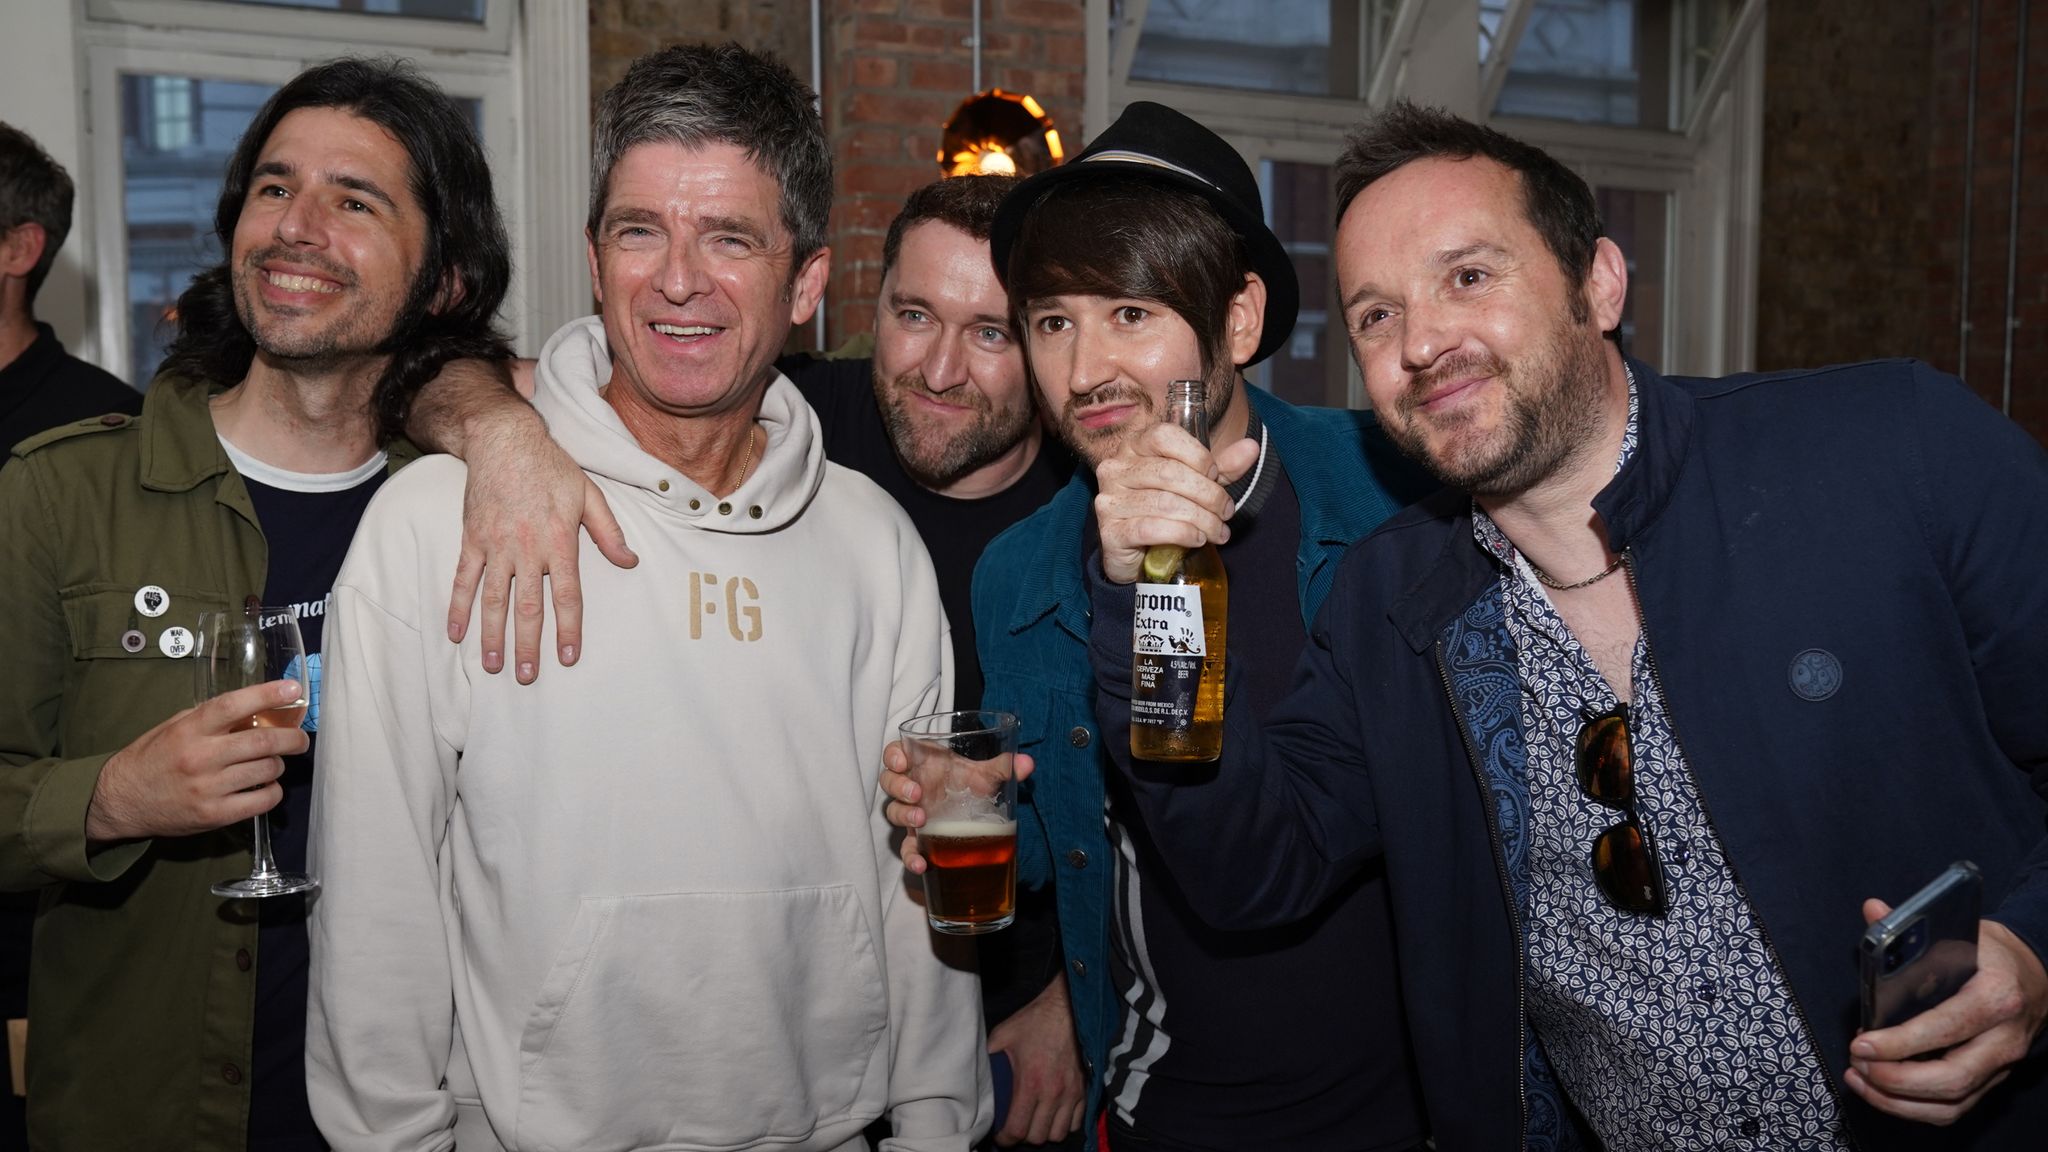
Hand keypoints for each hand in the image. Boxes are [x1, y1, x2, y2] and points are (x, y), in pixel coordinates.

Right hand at [86, 679, 308, 842]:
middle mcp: (200, 757)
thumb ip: (210, 717)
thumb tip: (255, 708)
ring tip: (273, 762)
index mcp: (189, 730)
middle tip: (300, 738)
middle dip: (292, 738)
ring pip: (266, 770)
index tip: (293, 690)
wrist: (119, 801)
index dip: (267, 695)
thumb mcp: (173, 727)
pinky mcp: (214, 815)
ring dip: (279, 764)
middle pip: (262, 742)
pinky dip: (273, 791)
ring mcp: (208, 788)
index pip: (233, 705)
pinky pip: (262, 801)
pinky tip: (266, 786)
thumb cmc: (151, 758)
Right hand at [446, 405, 636, 682]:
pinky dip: (458, 607)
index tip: (569, 657)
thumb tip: (630, 561)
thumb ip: (609, 532)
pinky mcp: (472, 539)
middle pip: (528, 607)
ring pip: (493, 599)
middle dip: (528, 645)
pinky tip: (456, 633)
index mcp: (559, 541)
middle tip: (527, 677)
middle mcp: (526, 548)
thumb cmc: (551, 467)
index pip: (567, 595)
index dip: (569, 629)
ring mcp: (495, 545)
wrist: (504, 440)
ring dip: (493, 635)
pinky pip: (463, 578)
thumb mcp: (589, 494)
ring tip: (493, 666)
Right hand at [879, 742, 1033, 872]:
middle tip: (917, 792)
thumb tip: (1027, 764)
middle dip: (899, 786)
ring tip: (921, 819)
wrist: (973, 810)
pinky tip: (922, 864)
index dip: (893, 756)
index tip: (902, 762)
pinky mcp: (918, 838)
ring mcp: (912, 813)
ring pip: (894, 811)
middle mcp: (912, 787)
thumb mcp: (985, 775)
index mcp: (923, 764)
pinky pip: (907, 847)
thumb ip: (1003, 768)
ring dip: (903, 814)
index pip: (896, 754)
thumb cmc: (971, 783)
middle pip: (890, 782)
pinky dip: (911, 856)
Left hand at [988, 971, 1086, 1146]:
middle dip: (1023, 1137)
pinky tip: (1054, 1115)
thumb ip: (989, 1058)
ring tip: (1035, 1123)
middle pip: (1038, 1137)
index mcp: (1030, 1082)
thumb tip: (976, 1072)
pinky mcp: (1084, 1089)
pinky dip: (1064, 1124)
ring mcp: (1071, 1093)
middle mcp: (1053, 1092)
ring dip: (1045, 1132)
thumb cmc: (1034, 1021)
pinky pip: (1076, 1122)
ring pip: (1059, 1133)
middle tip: (1016, 1127)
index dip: (1006, 1139)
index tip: (1001, 1135)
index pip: (1017, 1129)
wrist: (1068, 1008)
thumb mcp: (1003, 1036)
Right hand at [1093, 423, 1259, 584]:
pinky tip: (1198, 539)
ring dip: (1202, 519)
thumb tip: (1252, 447)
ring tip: (1218, 531)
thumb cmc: (1165, 509)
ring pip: (1165, 503)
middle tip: (1226, 512)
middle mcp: (1115, 468)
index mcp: (1134, 446)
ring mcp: (1109, 500)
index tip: (1216, 476)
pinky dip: (1183, 534)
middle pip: (1169, 473)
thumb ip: (1222, 466)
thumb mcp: (1197, 483)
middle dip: (1208, 494)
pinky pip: (1151, 529)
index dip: (1198, 456)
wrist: (1137, 553)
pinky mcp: (1110, 532)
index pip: (1164, 436)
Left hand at [1846, 900, 2047, 1123]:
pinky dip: (1913, 1108)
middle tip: (1857, 1064)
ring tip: (1859, 1079)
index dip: (1900, 1042)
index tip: (1861, 1043)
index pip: (1947, 1028)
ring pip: (1951, 1101)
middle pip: (1951, 1077)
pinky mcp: (1993, 1080)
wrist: (2036, 974)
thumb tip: (1872, 910)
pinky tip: (1881, 1093)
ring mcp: (2001, 1064)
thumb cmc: (1991, 955)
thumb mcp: (1960, 932)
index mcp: (1995, 997)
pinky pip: (1954, 1108)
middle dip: (1895, 1078)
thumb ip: (1911, 929)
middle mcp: (2004, 1038)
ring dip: (1898, 1099)